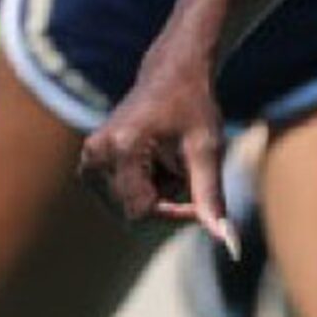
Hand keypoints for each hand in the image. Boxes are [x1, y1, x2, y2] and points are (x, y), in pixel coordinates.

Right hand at [78, 43, 235, 248]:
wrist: (172, 73)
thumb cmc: (194, 107)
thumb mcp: (208, 151)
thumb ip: (211, 198)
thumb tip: (227, 243)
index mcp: (122, 148)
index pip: (143, 212)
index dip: (175, 214)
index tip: (199, 197)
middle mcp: (96, 154)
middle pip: (133, 213)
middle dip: (165, 203)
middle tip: (186, 171)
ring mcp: (88, 158)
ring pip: (127, 208)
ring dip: (154, 196)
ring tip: (168, 161)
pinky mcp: (89, 163)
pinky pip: (120, 197)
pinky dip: (143, 189)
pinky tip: (155, 162)